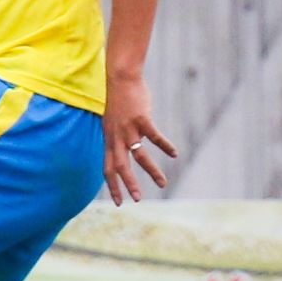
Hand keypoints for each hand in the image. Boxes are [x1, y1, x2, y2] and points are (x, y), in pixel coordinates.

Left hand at [102, 72, 177, 204]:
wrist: (120, 79)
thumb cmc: (118, 101)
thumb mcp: (112, 122)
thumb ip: (116, 137)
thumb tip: (121, 149)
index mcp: (109, 140)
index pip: (107, 169)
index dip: (112, 186)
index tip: (118, 202)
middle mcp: (117, 137)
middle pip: (120, 167)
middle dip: (129, 185)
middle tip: (137, 200)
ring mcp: (128, 129)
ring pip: (140, 156)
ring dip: (152, 171)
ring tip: (163, 183)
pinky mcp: (141, 119)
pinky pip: (154, 137)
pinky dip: (165, 146)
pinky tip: (174, 154)